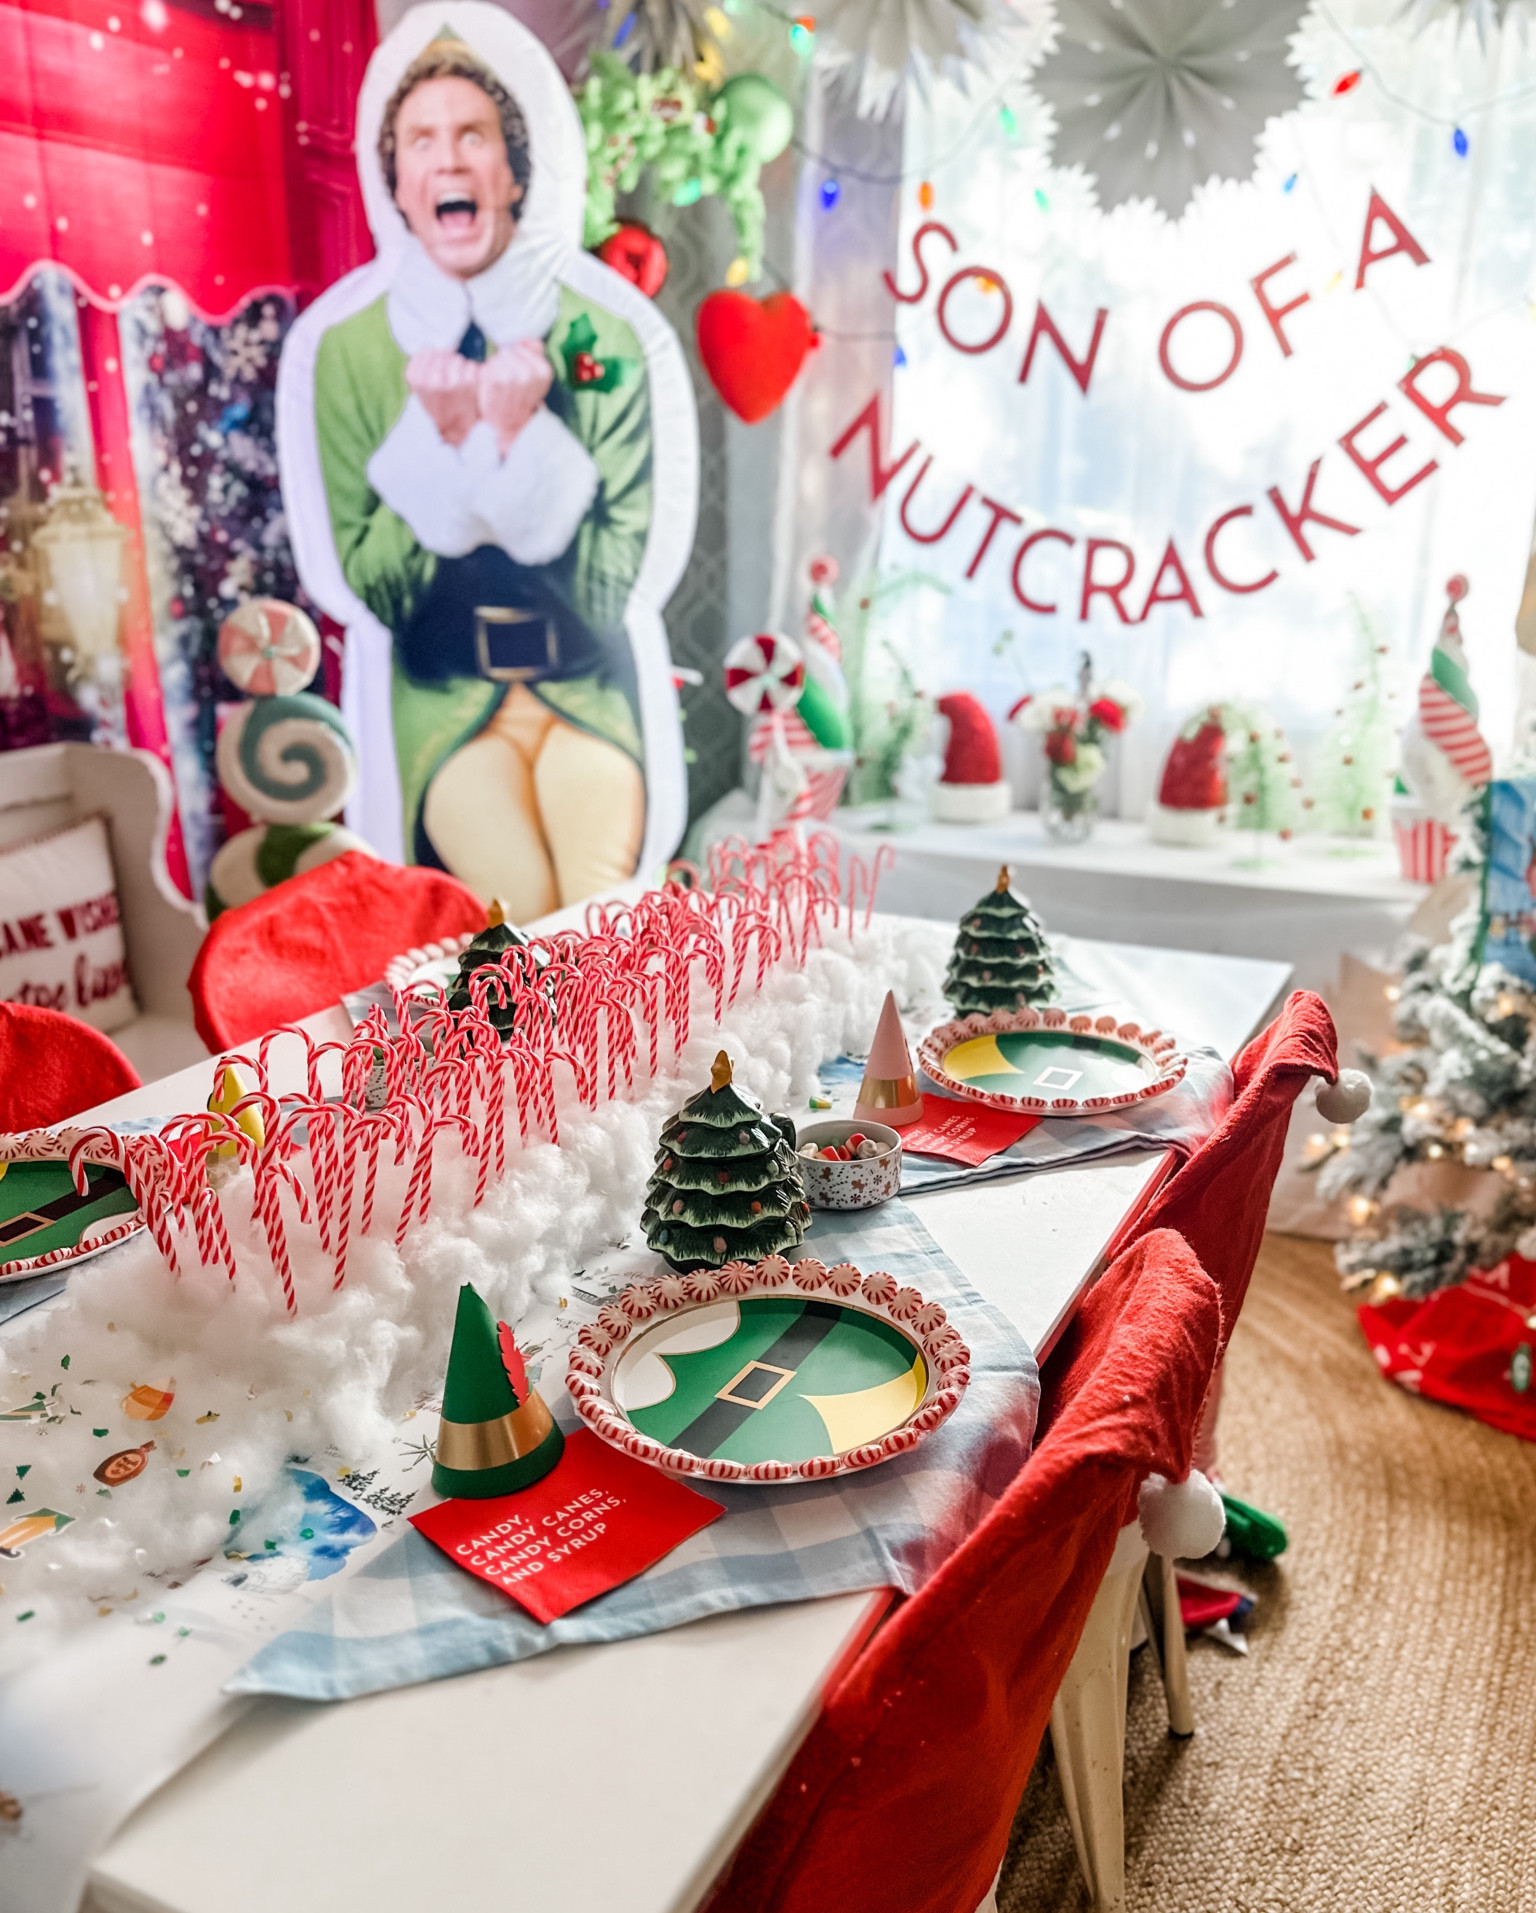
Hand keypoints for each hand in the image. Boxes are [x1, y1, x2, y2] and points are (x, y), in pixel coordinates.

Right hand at [405, 349, 482, 447]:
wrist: (452, 431)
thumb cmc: (436, 409)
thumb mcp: (419, 392)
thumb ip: (420, 371)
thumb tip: (429, 348)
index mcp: (417, 380)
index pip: (426, 352)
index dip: (433, 356)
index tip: (436, 363)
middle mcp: (432, 380)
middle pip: (442, 353)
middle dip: (446, 360)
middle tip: (449, 373)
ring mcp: (451, 381)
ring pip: (456, 358)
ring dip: (459, 366)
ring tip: (458, 380)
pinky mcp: (468, 384)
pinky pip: (470, 366)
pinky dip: (471, 372)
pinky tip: (467, 384)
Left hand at [478, 341, 552, 455]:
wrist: (510, 423)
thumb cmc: (521, 396)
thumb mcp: (535, 375)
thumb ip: (535, 353)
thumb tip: (524, 340)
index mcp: (543, 371)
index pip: (522, 348)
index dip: (517, 359)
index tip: (519, 373)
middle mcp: (529, 375)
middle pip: (507, 352)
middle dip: (504, 363)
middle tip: (507, 381)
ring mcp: (512, 379)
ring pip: (496, 359)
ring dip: (494, 370)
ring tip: (499, 385)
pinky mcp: (495, 383)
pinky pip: (487, 368)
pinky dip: (486, 376)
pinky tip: (491, 387)